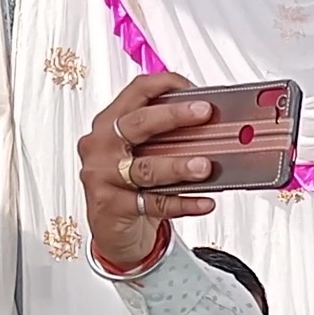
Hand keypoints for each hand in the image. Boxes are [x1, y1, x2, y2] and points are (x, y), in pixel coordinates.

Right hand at [75, 73, 219, 269]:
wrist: (113, 231)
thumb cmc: (130, 187)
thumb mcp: (143, 155)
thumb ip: (167, 139)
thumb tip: (212, 127)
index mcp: (109, 124)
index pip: (136, 92)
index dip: (165, 84)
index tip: (195, 89)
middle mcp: (102, 145)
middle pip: (138, 123)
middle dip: (174, 115)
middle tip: (205, 113)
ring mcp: (103, 175)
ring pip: (146, 168)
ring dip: (178, 166)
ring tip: (205, 166)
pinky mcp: (112, 206)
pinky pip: (154, 203)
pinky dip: (183, 203)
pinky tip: (204, 202)